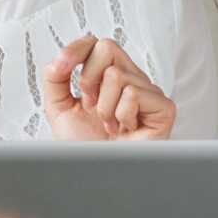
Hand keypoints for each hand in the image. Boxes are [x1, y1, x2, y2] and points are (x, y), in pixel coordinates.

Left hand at [41, 34, 177, 141]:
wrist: (96, 174)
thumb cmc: (83, 145)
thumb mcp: (58, 106)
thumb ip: (55, 77)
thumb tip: (62, 58)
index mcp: (107, 76)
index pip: (96, 42)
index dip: (76, 50)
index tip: (62, 68)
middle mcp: (130, 79)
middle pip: (107, 47)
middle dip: (89, 79)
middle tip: (91, 105)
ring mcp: (148, 92)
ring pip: (117, 75)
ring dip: (104, 107)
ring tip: (109, 124)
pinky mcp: (163, 108)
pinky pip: (134, 94)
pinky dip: (121, 115)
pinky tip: (125, 129)